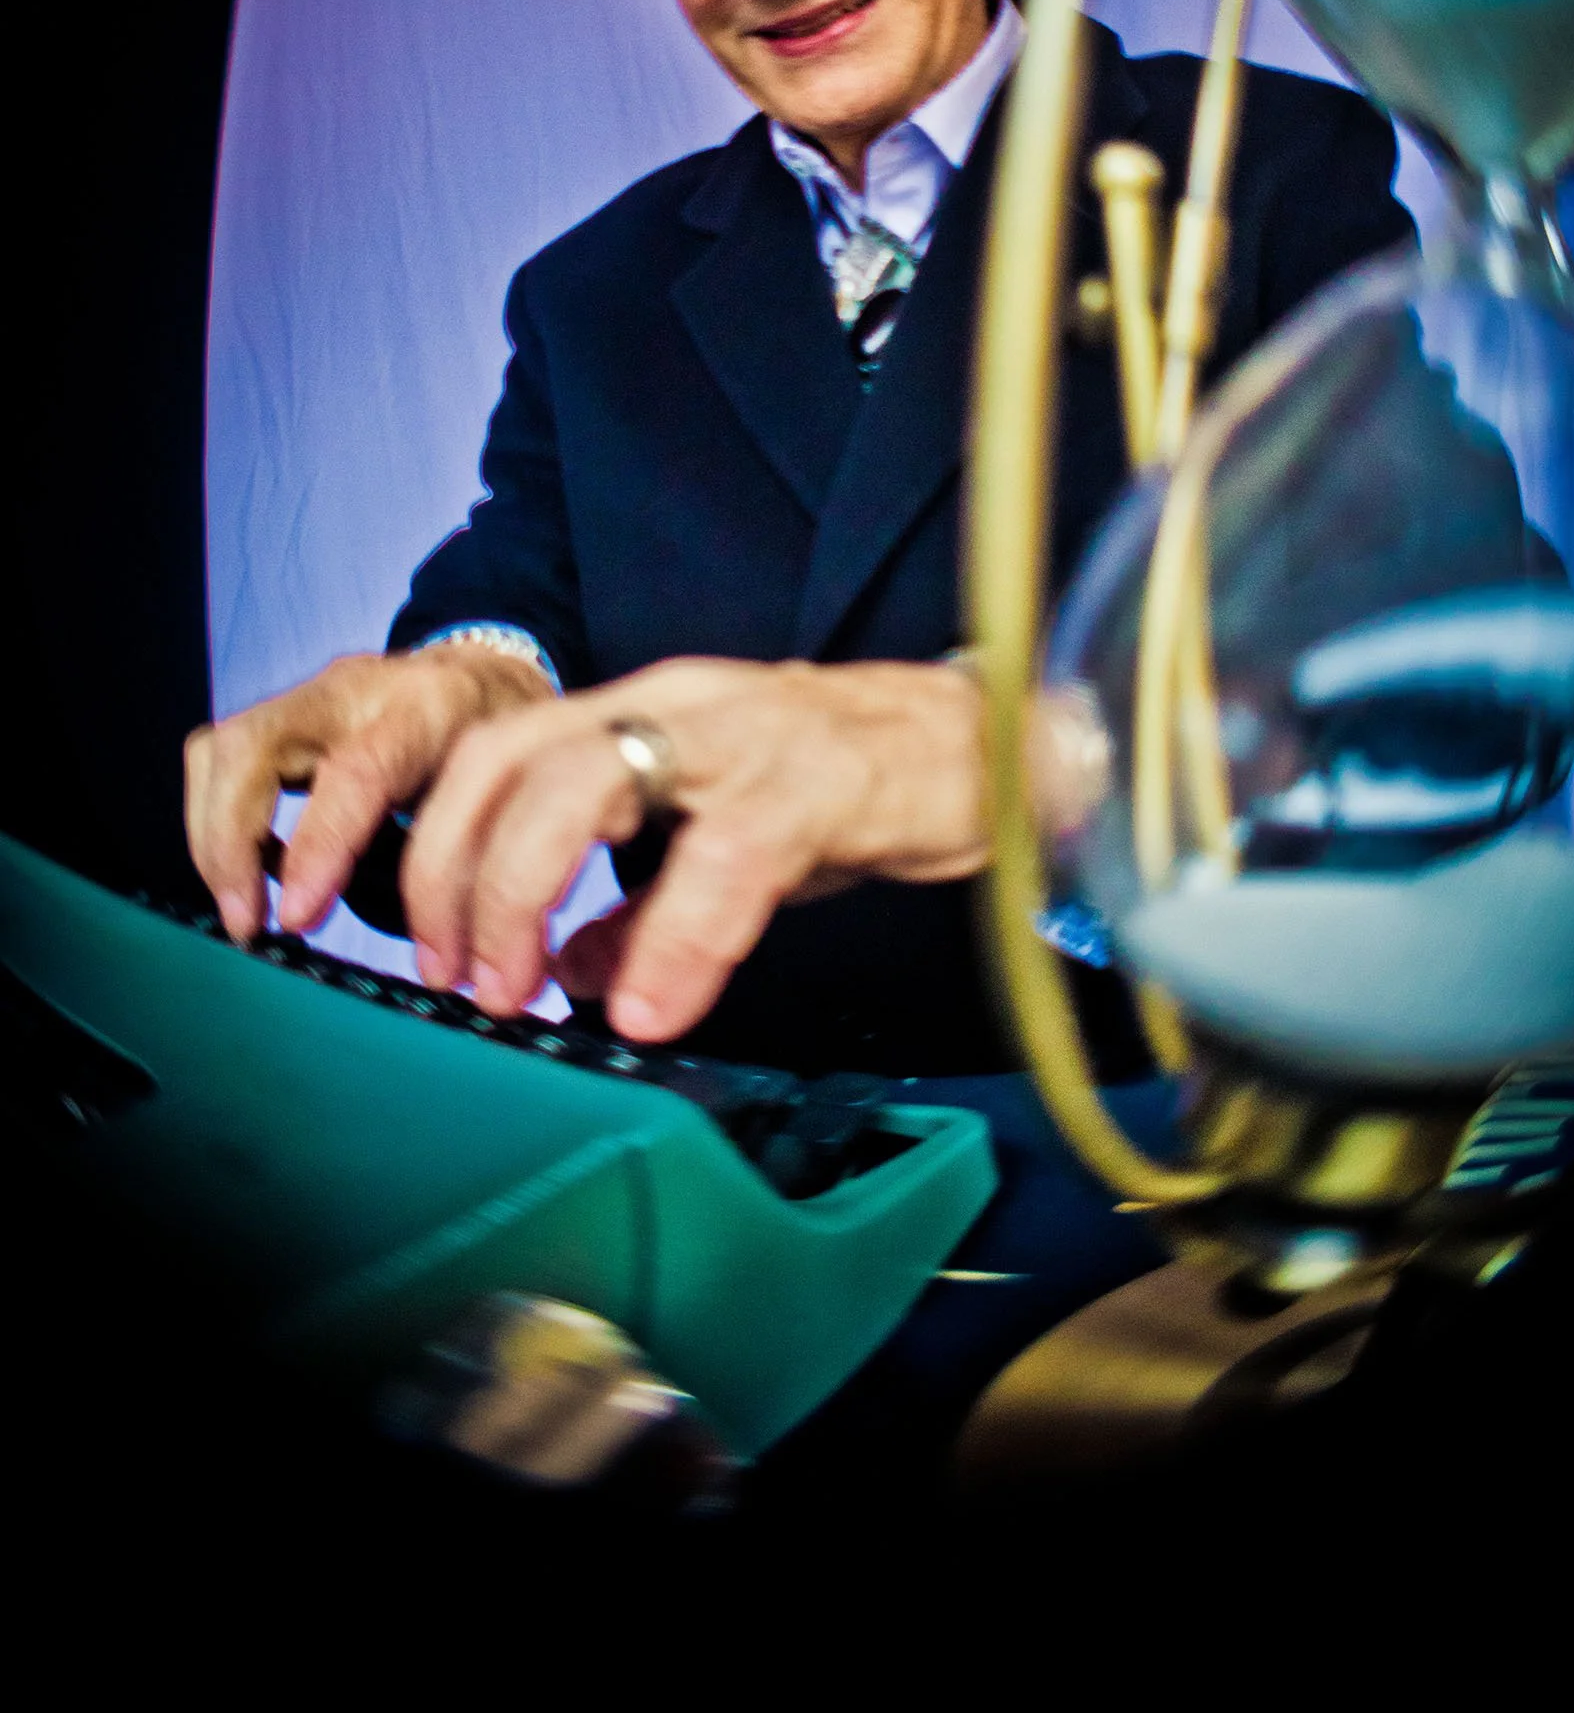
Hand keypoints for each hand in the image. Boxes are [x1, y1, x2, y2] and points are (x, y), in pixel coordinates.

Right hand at [184, 644, 553, 940]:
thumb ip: (472, 855)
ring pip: (222, 749)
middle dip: (228, 842)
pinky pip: (221, 759)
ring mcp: (310, 695)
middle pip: (252, 745)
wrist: (487, 678)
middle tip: (248, 924)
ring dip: (213, 837)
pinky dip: (218, 819)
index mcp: (428, 708)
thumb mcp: (509, 792)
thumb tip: (437, 948)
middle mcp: (357, 688)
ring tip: (245, 906)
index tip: (295, 918)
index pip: (357, 771)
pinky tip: (256, 868)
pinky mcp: (282, 711)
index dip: (319, 846)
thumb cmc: (502, 747)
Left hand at [399, 658, 993, 1032]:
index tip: (440, 955)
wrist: (995, 748)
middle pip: (511, 757)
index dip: (442, 853)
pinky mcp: (818, 779)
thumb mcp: (728, 838)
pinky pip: (723, 857)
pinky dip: (673, 941)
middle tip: (464, 978)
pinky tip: (654, 1007)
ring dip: (525, 889)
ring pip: (586, 780)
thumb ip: (644, 905)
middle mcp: (675, 705)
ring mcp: (741, 733)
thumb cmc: (859, 784)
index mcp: (642, 715)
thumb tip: (567, 972)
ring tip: (521, 990)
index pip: (496, 755)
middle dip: (458, 874)